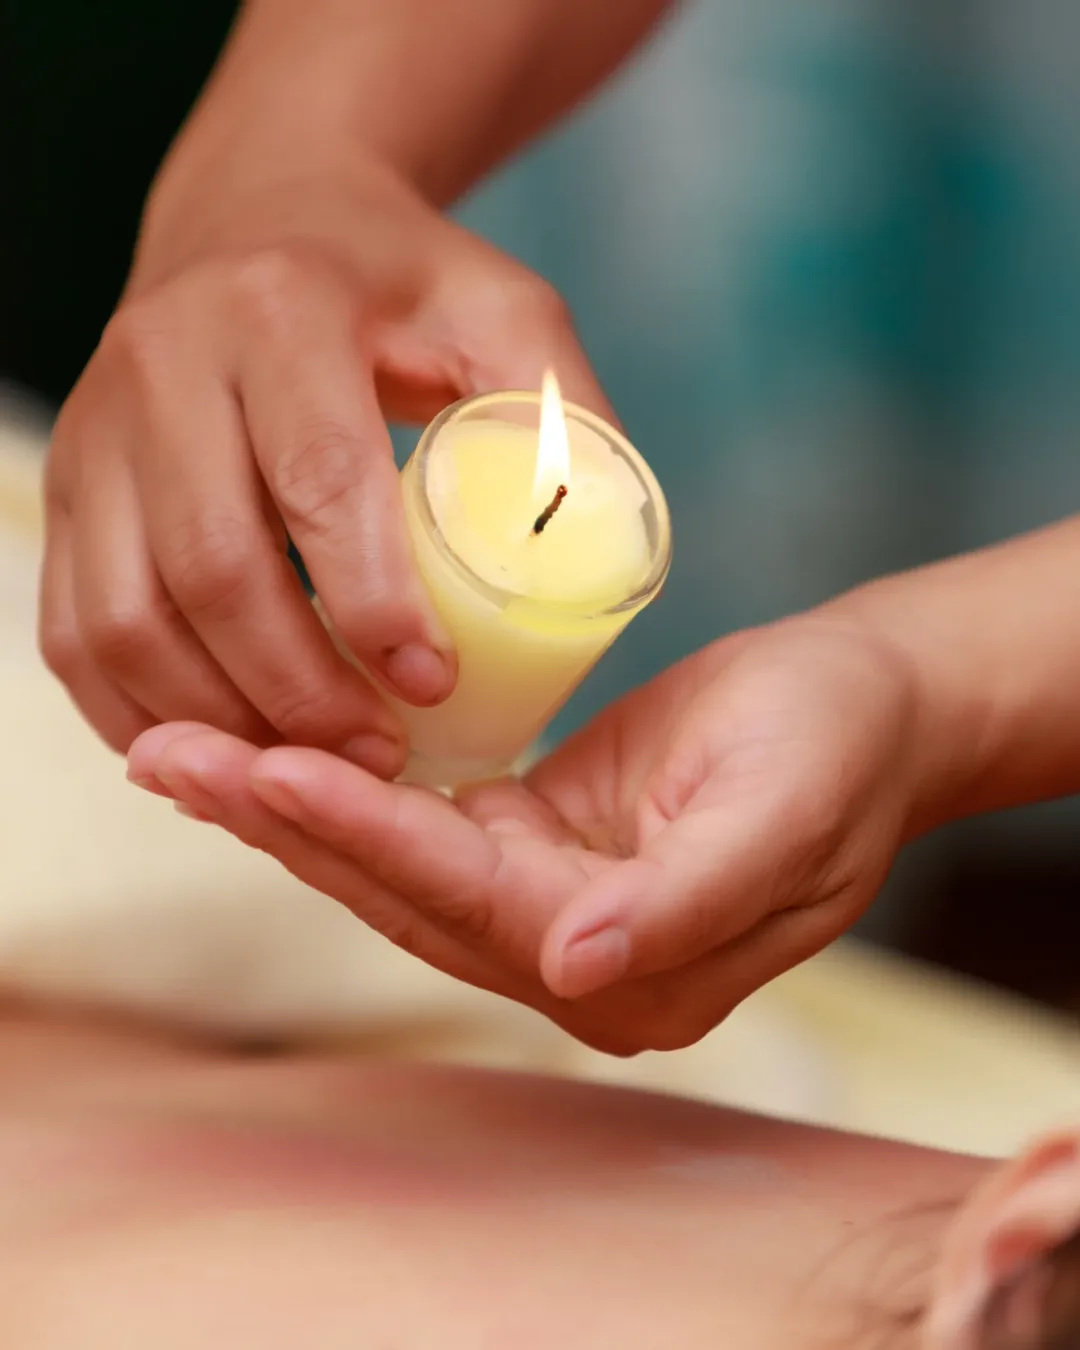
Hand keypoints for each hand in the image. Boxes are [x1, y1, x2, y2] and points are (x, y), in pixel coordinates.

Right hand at [40, 91, 608, 775]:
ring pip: (122, 619)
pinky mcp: (65, 490)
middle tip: (380, 752)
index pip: (318, 482)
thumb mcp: (500, 311)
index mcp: (279, 312)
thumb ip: (562, 415)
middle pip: (211, 570)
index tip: (433, 686)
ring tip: (312, 762)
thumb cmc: (394, 283)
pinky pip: (71, 630)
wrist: (260, 222)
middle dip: (300, 691)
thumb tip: (604, 550)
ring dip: (220, 717)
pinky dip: (142, 709)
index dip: (376, 607)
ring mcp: (95, 433)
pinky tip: (224, 740)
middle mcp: (161, 365)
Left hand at [128, 613, 926, 1052]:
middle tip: (167, 756)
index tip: (267, 770)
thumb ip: (683, 906)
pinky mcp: (531, 840)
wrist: (868, 708)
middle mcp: (572, 954)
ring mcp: (546, 902)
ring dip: (286, 809)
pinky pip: (414, 822)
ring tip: (179, 754)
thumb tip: (575, 970)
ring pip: (391, 861)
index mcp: (635, 968)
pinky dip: (337, 789)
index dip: (368, 839)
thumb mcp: (783, 816)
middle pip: (402, 892)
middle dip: (284, 824)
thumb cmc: (838, 747)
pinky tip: (262, 755)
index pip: (472, 905)